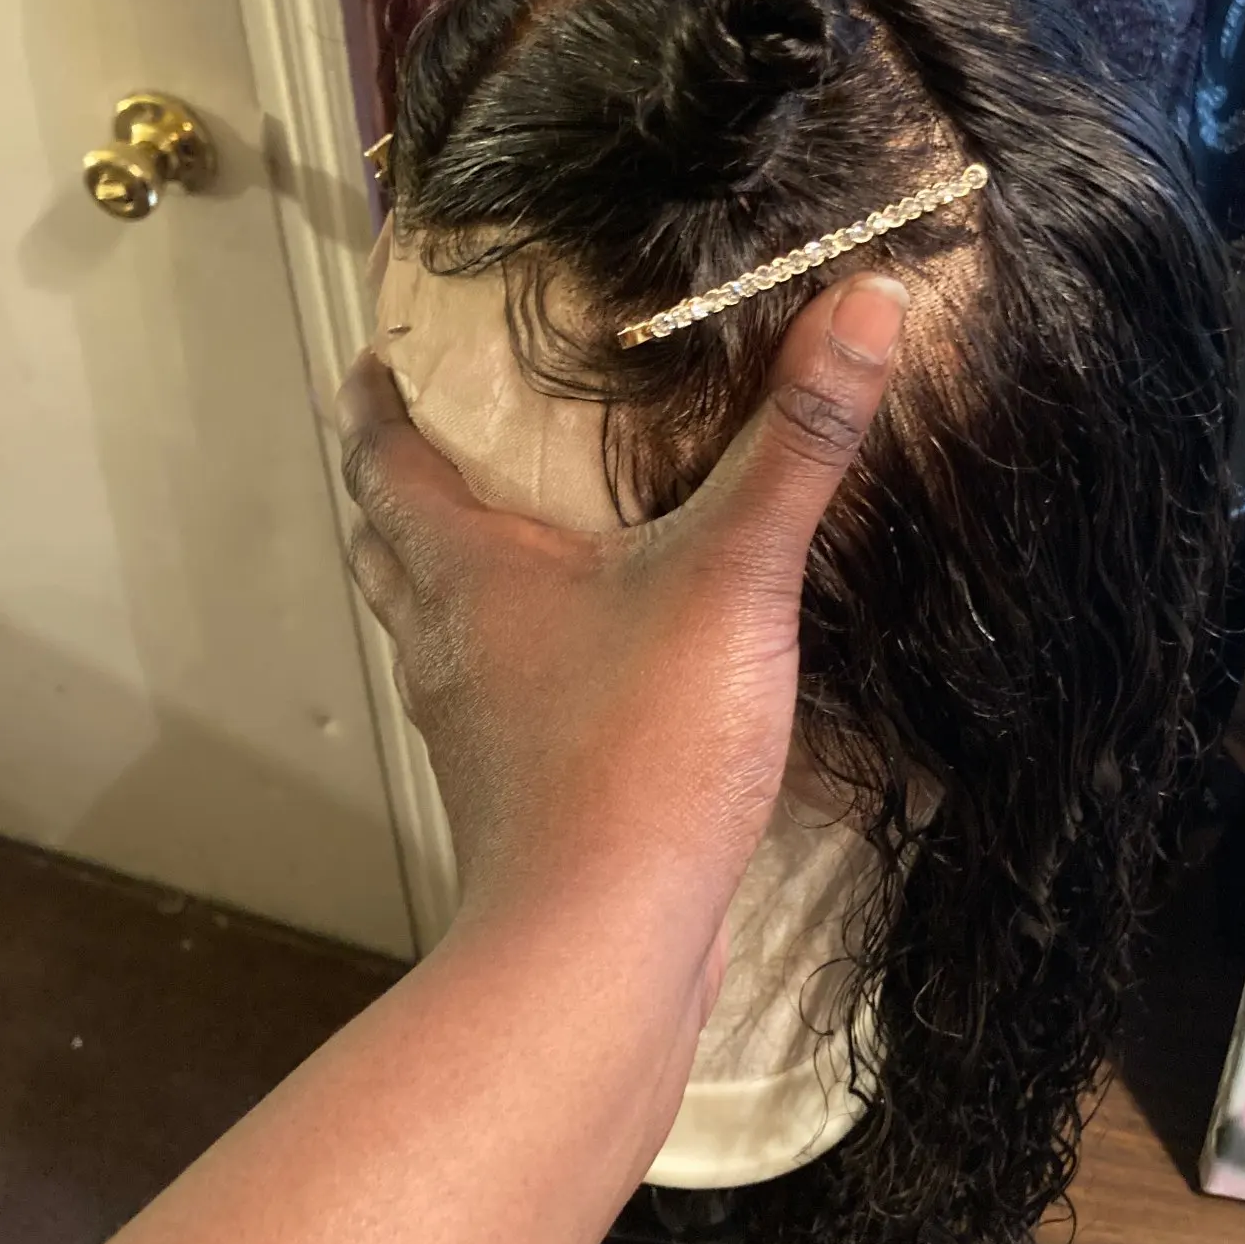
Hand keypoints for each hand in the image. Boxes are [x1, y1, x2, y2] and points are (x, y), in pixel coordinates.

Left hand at [337, 274, 907, 994]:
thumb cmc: (641, 752)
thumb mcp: (733, 575)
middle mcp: (448, 637)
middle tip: (458, 418)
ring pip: (436, 615)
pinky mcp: (517, 781)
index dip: (377, 390)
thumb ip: (797, 443)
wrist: (605, 943)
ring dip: (453, 562)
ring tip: (518, 521)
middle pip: (389, 535)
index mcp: (464, 567)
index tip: (391, 341)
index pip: (381, 452)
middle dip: (408, 471)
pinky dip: (514, 642)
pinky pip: (493, 684)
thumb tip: (868, 300)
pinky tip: (587, 644)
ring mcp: (474, 719)